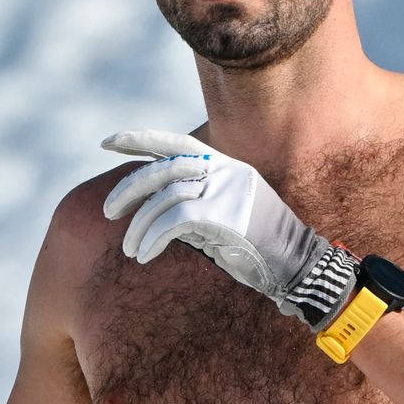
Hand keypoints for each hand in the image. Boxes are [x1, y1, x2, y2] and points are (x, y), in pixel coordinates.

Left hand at [100, 131, 358, 324]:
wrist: (295, 265)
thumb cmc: (256, 245)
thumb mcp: (222, 213)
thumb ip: (192, 202)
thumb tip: (150, 207)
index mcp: (224, 165)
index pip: (176, 142)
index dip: (140, 139)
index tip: (108, 143)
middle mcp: (225, 171)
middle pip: (164, 168)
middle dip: (129, 188)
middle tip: (108, 212)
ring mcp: (228, 191)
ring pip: (166, 198)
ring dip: (140, 225)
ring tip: (131, 249)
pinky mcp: (226, 216)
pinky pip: (175, 221)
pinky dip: (153, 237)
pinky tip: (145, 255)